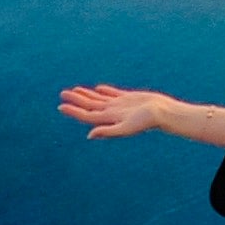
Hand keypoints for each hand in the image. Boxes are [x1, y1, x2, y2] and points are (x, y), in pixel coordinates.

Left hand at [59, 84, 177, 138]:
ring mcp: (120, 105)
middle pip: (90, 106)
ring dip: (87, 95)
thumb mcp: (126, 128)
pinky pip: (113, 93)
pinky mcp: (129, 98)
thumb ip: (107, 131)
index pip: (87, 115)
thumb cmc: (147, 122)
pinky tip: (98, 88)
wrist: (164, 113)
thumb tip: (89, 135)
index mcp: (109, 119)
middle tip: (62, 93)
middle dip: (76, 100)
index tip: (60, 105)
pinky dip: (104, 90)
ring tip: (75, 90)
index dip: (73, 111)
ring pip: (99, 99)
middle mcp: (112, 113)